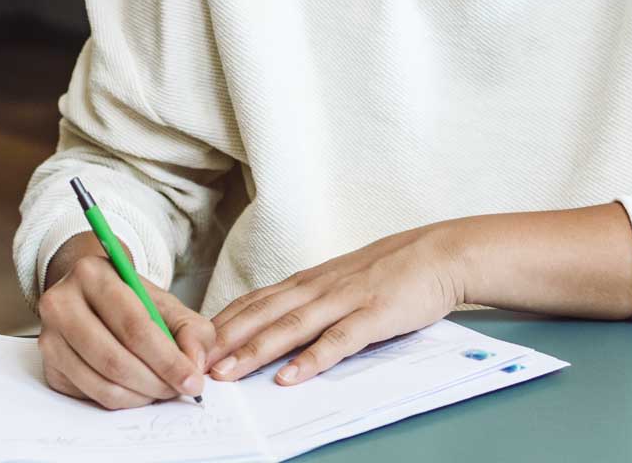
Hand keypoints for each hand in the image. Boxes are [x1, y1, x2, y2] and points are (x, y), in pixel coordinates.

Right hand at [37, 233, 215, 409]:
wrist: (93, 300)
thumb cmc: (132, 302)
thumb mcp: (166, 304)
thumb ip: (192, 330)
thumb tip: (194, 365)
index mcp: (92, 274)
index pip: (133, 325)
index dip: (167, 359)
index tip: (192, 381)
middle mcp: (61, 302)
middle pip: (114, 359)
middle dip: (155, 383)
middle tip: (179, 390)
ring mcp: (49, 337)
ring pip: (101, 383)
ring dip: (140, 396)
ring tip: (161, 389)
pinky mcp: (49, 366)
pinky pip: (90, 395)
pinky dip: (122, 401)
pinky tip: (137, 389)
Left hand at [206, 226, 463, 385]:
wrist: (439, 254)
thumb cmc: (389, 272)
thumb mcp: (340, 282)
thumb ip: (309, 302)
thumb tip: (275, 325)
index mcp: (307, 282)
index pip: (254, 301)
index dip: (222, 322)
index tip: (192, 341)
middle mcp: (317, 288)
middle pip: (262, 314)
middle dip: (225, 340)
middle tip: (193, 362)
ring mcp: (344, 300)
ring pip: (290, 327)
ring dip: (255, 351)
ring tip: (228, 373)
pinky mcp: (372, 315)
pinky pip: (337, 341)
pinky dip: (311, 359)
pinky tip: (290, 377)